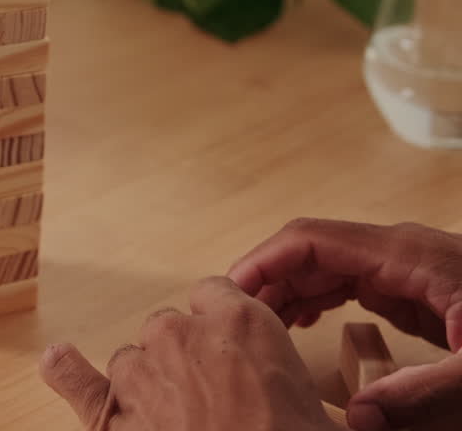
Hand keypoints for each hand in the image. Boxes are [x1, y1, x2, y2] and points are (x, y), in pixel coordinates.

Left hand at [42, 277, 338, 430]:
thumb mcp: (331, 421)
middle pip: (171, 327)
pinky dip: (65, 372)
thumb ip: (324, 400)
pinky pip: (73, 379)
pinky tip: (57, 363)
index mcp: (242, 323)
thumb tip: (356, 417)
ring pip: (133, 359)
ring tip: (181, 423)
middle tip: (217, 404)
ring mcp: (139, 372)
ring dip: (149, 383)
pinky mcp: (108, 412)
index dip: (224, 324)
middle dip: (186, 357)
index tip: (234, 353)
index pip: (216, 292)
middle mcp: (181, 335)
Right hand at [229, 219, 461, 429]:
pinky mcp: (406, 288)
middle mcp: (396, 253)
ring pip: (322, 268)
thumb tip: (358, 417)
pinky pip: (344, 283)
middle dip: (265, 283)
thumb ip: (424, 393)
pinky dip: (313, 301)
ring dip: (285, 293)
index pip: (310, 240)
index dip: (262, 262)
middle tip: (234, 323)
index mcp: (406, 254)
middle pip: (307, 253)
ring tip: (256, 330)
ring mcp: (400, 268)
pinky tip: (298, 324)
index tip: (229, 292)